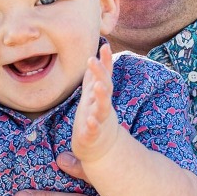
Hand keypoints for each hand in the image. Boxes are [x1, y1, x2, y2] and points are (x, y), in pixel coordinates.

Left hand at [72, 43, 121, 162]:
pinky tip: (91, 121)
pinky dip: (93, 126)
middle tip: (92, 59)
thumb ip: (94, 78)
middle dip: (100, 74)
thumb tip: (94, 56)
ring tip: (98, 86)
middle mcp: (102, 107)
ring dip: (101, 97)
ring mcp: (100, 122)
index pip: (104, 77)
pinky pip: (93, 131)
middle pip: (104, 88)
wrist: (101, 150)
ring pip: (102, 108)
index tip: (105, 45)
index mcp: (100, 97)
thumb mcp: (93, 96)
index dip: (105, 62)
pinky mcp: (92, 137)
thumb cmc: (95, 118)